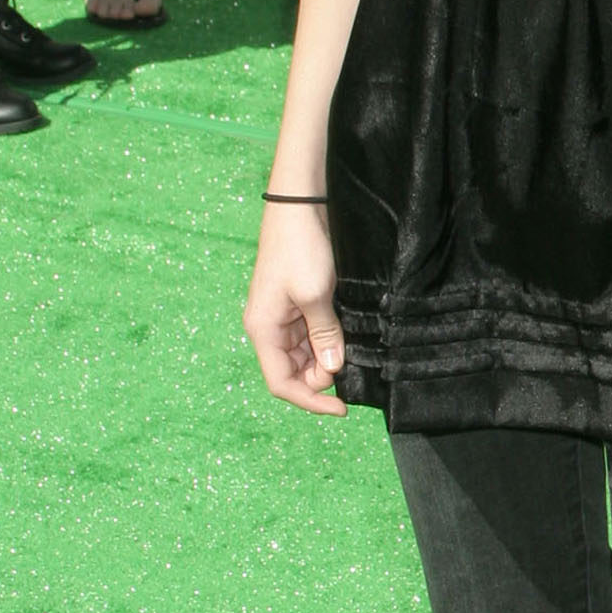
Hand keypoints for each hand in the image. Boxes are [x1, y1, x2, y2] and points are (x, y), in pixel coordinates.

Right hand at [244, 204, 346, 414]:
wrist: (300, 205)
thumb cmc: (300, 247)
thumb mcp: (315, 295)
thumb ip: (324, 336)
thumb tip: (333, 370)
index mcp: (262, 329)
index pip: (280, 383)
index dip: (310, 401)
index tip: (342, 407)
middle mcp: (268, 327)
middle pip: (292, 372)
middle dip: (320, 377)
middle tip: (349, 363)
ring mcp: (283, 316)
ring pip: (304, 355)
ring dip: (326, 358)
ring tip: (350, 346)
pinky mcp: (297, 304)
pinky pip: (311, 335)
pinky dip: (328, 341)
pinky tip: (346, 335)